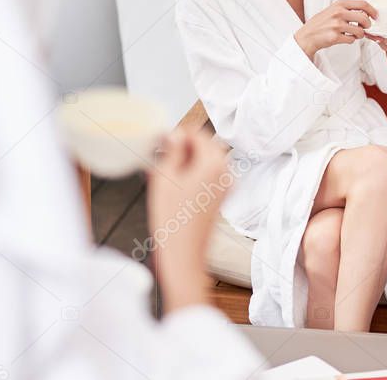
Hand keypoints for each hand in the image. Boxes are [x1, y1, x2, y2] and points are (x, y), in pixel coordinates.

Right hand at [148, 129, 230, 313]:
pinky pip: (207, 175)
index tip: (162, 140)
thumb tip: (174, 134)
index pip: (198, 133)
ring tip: (162, 172)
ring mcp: (226, 184)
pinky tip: (170, 184)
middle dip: (183, 147)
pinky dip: (192, 173)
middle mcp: (225, 171)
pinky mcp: (221, 196)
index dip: (178, 134)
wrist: (183, 254)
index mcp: (214, 163)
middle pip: (205, 145)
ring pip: (205, 160)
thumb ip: (172, 151)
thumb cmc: (172, 220)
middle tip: (160, 156)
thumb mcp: (164, 178)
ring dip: (186, 160)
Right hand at [294, 0, 377, 58]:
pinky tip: (344, 38)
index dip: (372, 10)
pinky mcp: (335, 37)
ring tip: (353, 34)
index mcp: (339, 4)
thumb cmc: (321, 24)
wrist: (307, 36)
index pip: (362, 4)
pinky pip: (352, 40)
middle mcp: (338, 13)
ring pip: (360, 31)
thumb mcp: (333, 10)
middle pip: (364, 18)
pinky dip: (350, 40)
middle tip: (365, 28)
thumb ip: (347, 10)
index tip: (375, 16)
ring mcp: (337, 25)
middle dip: (368, 25)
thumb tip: (366, 14)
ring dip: (359, 35)